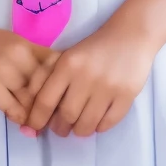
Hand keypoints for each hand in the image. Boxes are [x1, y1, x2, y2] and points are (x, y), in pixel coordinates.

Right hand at [0, 15, 54, 126]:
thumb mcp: (15, 44)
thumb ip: (33, 60)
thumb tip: (52, 87)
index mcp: (29, 46)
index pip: (55, 68)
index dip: (62, 84)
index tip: (63, 96)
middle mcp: (20, 58)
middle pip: (45, 87)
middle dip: (50, 104)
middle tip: (52, 116)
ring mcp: (4, 73)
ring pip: (31, 101)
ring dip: (35, 114)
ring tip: (38, 122)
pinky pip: (13, 109)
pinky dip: (20, 118)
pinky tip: (21, 120)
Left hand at [24, 20, 158, 137]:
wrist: (130, 36)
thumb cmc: (94, 48)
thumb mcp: (67, 57)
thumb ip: (48, 79)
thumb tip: (34, 111)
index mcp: (67, 64)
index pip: (45, 101)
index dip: (37, 119)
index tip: (35, 127)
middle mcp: (86, 76)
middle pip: (66, 116)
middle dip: (61, 128)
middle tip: (62, 127)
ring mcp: (108, 87)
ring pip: (86, 124)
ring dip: (80, 130)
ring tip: (80, 125)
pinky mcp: (126, 95)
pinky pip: (107, 124)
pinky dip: (99, 127)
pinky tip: (98, 120)